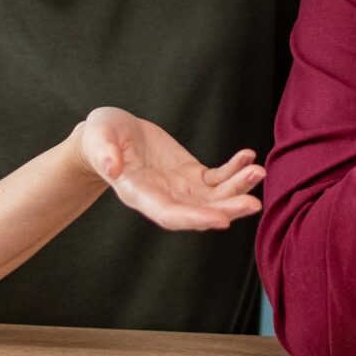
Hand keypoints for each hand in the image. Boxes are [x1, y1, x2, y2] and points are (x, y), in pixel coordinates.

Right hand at [74, 108, 263, 230]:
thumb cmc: (101, 137)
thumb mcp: (98, 138)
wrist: (112, 135)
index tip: (221, 220)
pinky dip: (234, 170)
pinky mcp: (192, 175)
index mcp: (139, 194)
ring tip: (257, 172)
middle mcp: (164, 198)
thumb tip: (111, 168)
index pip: (169, 214)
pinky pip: (218, 178)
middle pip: (199, 212)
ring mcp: (181, 188)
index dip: (195, 219)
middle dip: (227, 209)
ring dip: (237, 188)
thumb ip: (104, 153)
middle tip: (253, 204)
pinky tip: (248, 157)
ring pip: (214, 198)